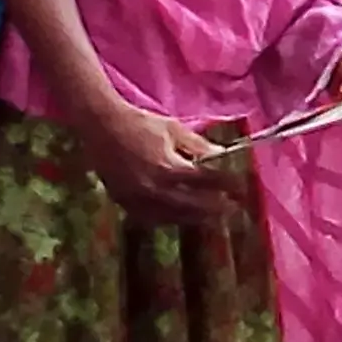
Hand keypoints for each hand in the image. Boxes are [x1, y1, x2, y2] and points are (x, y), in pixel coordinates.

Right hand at [77, 94, 230, 224]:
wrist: (101, 126)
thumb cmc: (140, 123)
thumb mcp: (173, 129)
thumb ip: (198, 146)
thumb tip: (222, 157)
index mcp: (168, 167)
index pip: (205, 181)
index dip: (225, 184)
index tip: (239, 187)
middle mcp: (153, 188)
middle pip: (192, 206)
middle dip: (214, 208)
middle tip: (231, 208)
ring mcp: (137, 198)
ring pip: (172, 217)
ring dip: (193, 218)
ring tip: (209, 217)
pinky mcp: (124, 202)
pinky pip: (151, 218)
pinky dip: (168, 218)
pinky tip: (179, 216)